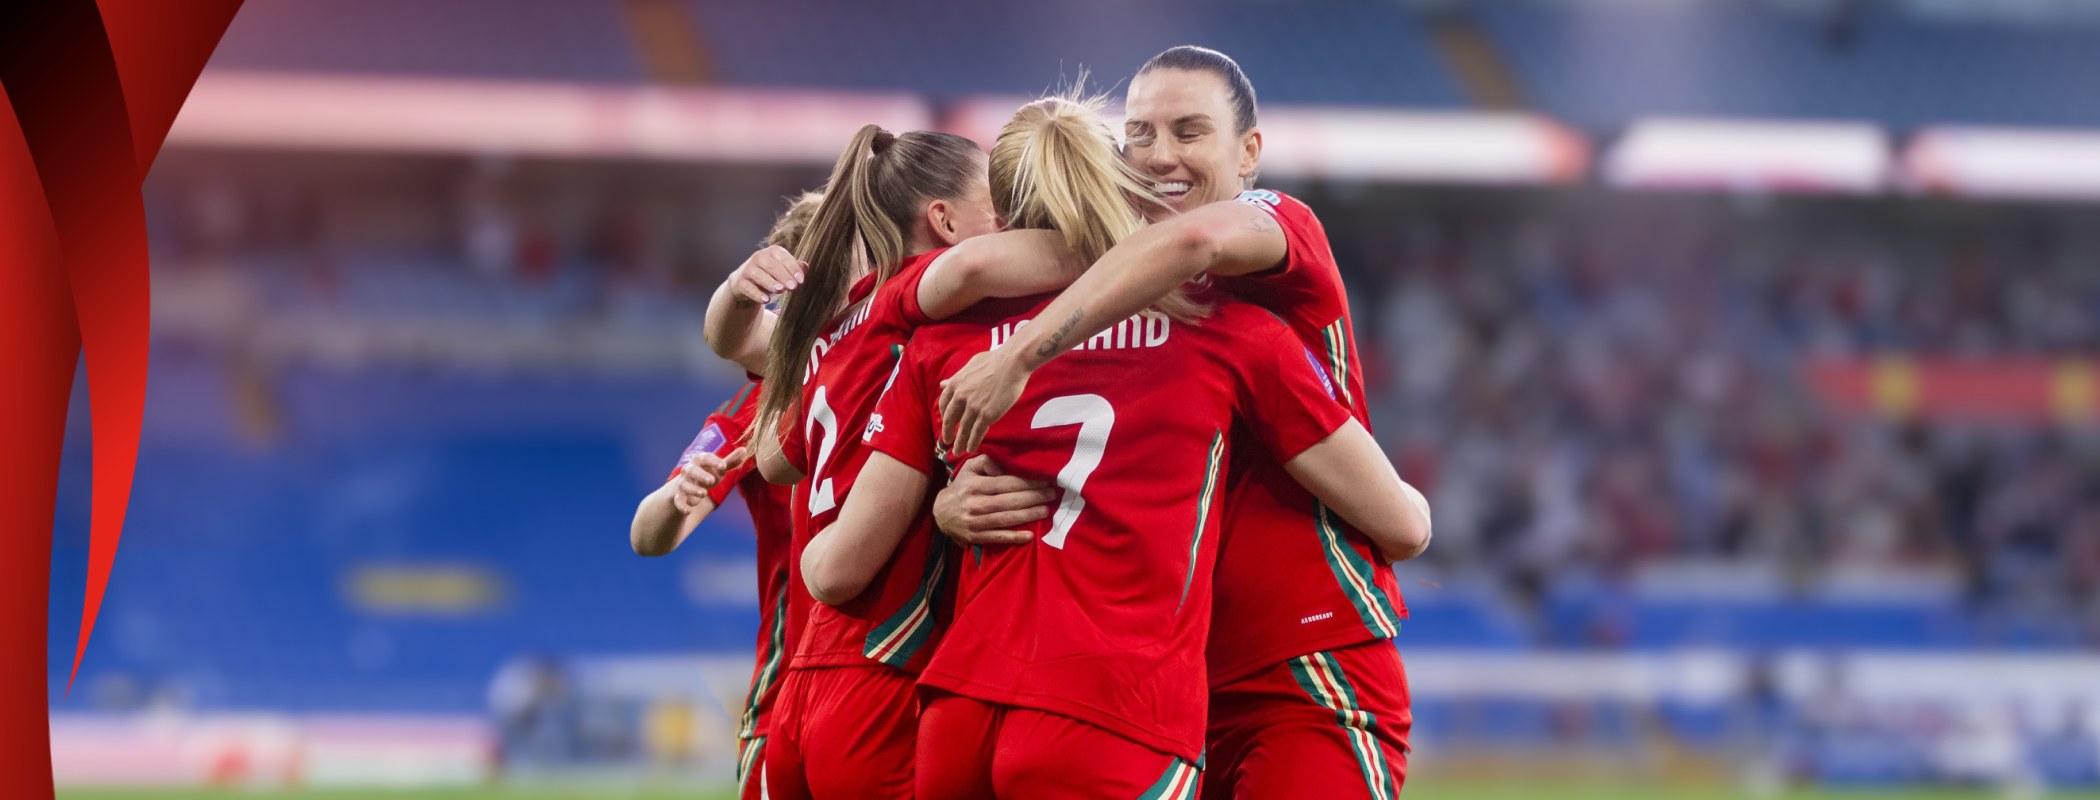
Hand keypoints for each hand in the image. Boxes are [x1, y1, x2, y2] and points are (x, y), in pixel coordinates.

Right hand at [672, 447, 748, 512]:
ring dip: (693, 489)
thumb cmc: (707, 474)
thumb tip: (744, 450)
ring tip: (704, 494)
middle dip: (701, 475)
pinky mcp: (679, 497)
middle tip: (712, 481)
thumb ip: (731, 461)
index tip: (724, 466)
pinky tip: (688, 511)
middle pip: (691, 470)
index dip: (714, 461)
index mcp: (699, 461)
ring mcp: (682, 484)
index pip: (705, 458)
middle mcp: (688, 470)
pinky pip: (678, 501)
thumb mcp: (718, 468)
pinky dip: (681, 506)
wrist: (687, 487)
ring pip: (684, 485)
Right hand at [728, 246, 805, 306]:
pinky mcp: (740, 282)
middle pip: (772, 266)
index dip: (793, 268)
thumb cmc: (770, 275)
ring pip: (759, 275)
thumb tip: (806, 266)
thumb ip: (795, 268)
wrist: (746, 283)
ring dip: (770, 283)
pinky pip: (749, 288)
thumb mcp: (783, 270)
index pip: (784, 257)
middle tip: (793, 287)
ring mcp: (748, 269)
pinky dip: (757, 294)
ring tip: (780, 290)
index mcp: (772, 252)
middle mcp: (759, 257)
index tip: (800, 280)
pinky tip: (766, 300)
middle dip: (783, 276)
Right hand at [933, 455, 1053, 545]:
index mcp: (976, 486)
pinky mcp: (976, 537)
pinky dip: (1014, 537)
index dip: (1029, 483)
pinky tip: (1030, 535)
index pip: (1007, 483)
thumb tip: (1005, 468)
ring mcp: (976, 522)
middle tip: (1053, 494)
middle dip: (1034, 497)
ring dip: (1029, 515)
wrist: (940, 514)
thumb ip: (987, 462)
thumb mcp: (969, 469)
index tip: (1045, 481)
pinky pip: (998, 537)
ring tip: (1046, 510)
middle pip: (1011, 501)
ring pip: (1007, 519)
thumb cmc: (961, 488)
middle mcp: (976, 504)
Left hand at [938, 348, 1030, 453]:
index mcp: (955, 384)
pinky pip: (977, 433)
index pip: (944, 404)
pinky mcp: (987, 415)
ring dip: (959, 443)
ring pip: (963, 430)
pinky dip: (972, 442)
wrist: (1012, 362)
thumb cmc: (994, 360)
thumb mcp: (970, 366)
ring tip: (958, 452)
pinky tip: (970, 449)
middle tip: (947, 441)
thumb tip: (943, 384)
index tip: (946, 423)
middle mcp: (961, 397)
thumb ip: (956, 378)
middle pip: (950, 420)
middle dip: (947, 433)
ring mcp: (973, 407)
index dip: (944, 416)